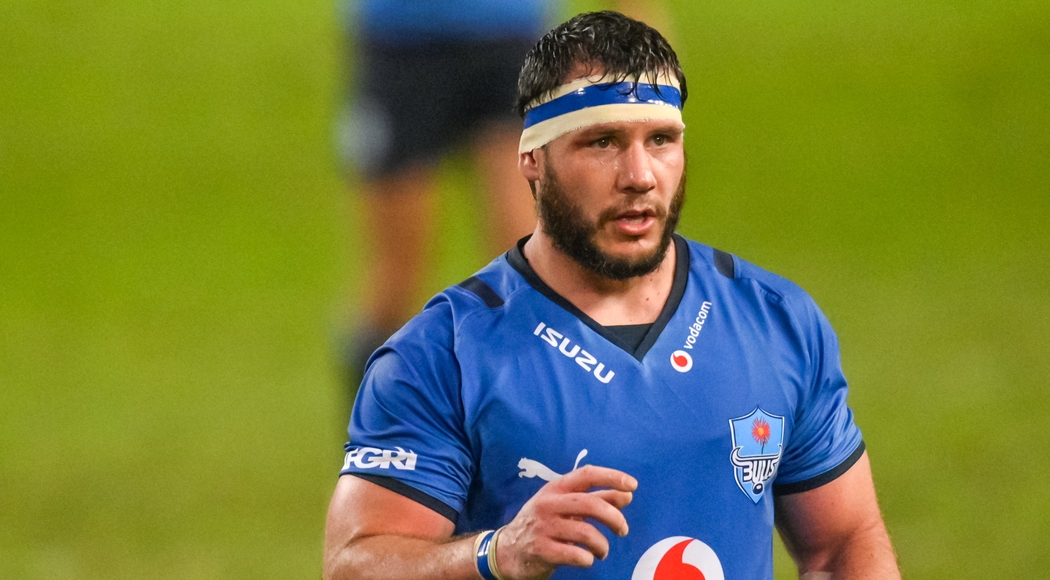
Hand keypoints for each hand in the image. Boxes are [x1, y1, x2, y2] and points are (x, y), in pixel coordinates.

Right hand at [493, 465, 636, 579]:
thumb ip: (597, 500)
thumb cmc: (543, 525)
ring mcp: (543, 527)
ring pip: (586, 533)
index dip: (611, 477)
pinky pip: (575, 555)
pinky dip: (588, 558)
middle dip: (613, 517)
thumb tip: (627, 495)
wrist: (507, 551)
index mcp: (556, 488)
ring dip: (602, 545)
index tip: (632, 485)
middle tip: (623, 530)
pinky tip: (587, 559)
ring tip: (602, 551)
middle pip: (590, 504)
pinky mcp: (542, 550)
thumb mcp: (566, 507)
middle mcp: (548, 504)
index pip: (586, 475)